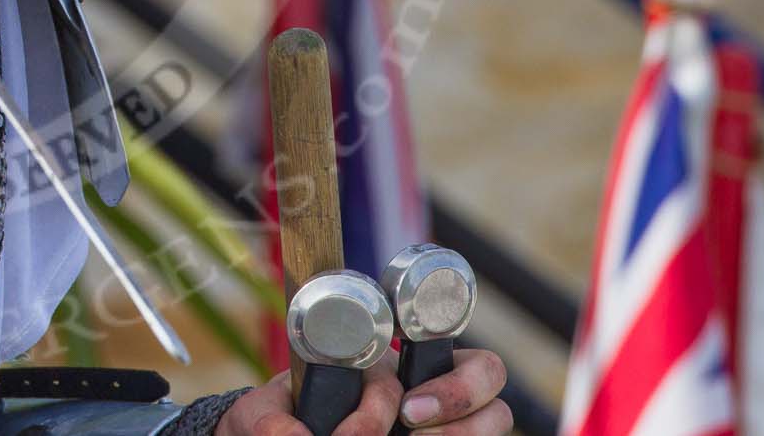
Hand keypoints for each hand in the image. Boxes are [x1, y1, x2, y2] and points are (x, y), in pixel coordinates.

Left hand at [214, 349, 510, 435]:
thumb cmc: (282, 426)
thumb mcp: (265, 415)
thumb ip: (272, 420)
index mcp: (388, 366)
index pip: (440, 337)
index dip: (441, 366)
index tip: (404, 405)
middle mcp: (428, 390)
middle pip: (489, 374)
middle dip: (459, 398)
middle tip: (411, 420)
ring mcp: (443, 422)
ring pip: (497, 417)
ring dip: (465, 432)